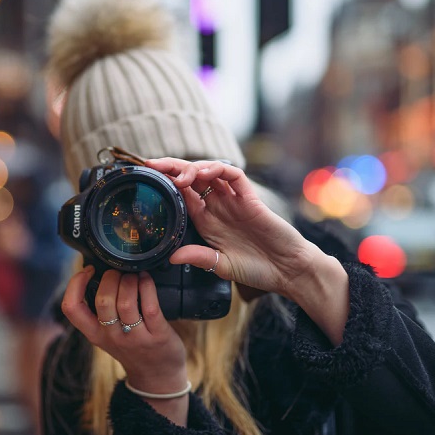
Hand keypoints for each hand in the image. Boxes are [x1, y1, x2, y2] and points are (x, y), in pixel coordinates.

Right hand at [61, 267, 188, 396]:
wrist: (157, 377)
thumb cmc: (132, 349)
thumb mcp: (107, 336)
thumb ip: (100, 312)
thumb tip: (97, 275)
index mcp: (95, 334)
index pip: (72, 308)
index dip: (75, 284)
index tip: (88, 270)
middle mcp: (112, 336)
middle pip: (102, 300)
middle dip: (110, 277)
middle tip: (118, 272)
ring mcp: (135, 337)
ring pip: (126, 301)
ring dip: (130, 280)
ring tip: (133, 276)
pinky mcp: (157, 335)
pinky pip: (150, 305)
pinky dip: (147, 285)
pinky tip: (146, 279)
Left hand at [146, 157, 351, 345]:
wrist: (288, 270)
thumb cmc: (257, 270)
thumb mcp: (220, 265)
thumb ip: (198, 257)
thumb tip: (171, 256)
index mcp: (206, 220)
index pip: (181, 195)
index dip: (164, 184)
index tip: (146, 179)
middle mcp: (218, 206)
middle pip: (191, 178)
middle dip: (171, 168)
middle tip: (152, 164)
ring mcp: (234, 200)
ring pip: (210, 172)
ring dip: (192, 168)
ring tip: (178, 175)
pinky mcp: (250, 198)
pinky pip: (234, 175)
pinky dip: (219, 169)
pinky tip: (206, 172)